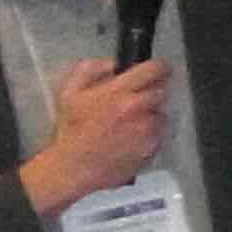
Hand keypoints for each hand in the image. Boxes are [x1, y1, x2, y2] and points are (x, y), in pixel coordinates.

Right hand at [22, 57, 167, 217]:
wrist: (74, 167)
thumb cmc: (71, 130)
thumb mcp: (70, 93)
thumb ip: (89, 70)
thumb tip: (111, 64)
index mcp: (119, 92)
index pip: (153, 70)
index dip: (159, 67)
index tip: (159, 69)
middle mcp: (139, 109)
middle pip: (162, 91)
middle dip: (152, 93)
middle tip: (137, 101)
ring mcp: (148, 130)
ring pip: (161, 114)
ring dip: (151, 115)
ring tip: (131, 124)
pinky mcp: (152, 148)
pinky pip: (159, 135)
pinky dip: (150, 134)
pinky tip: (132, 139)